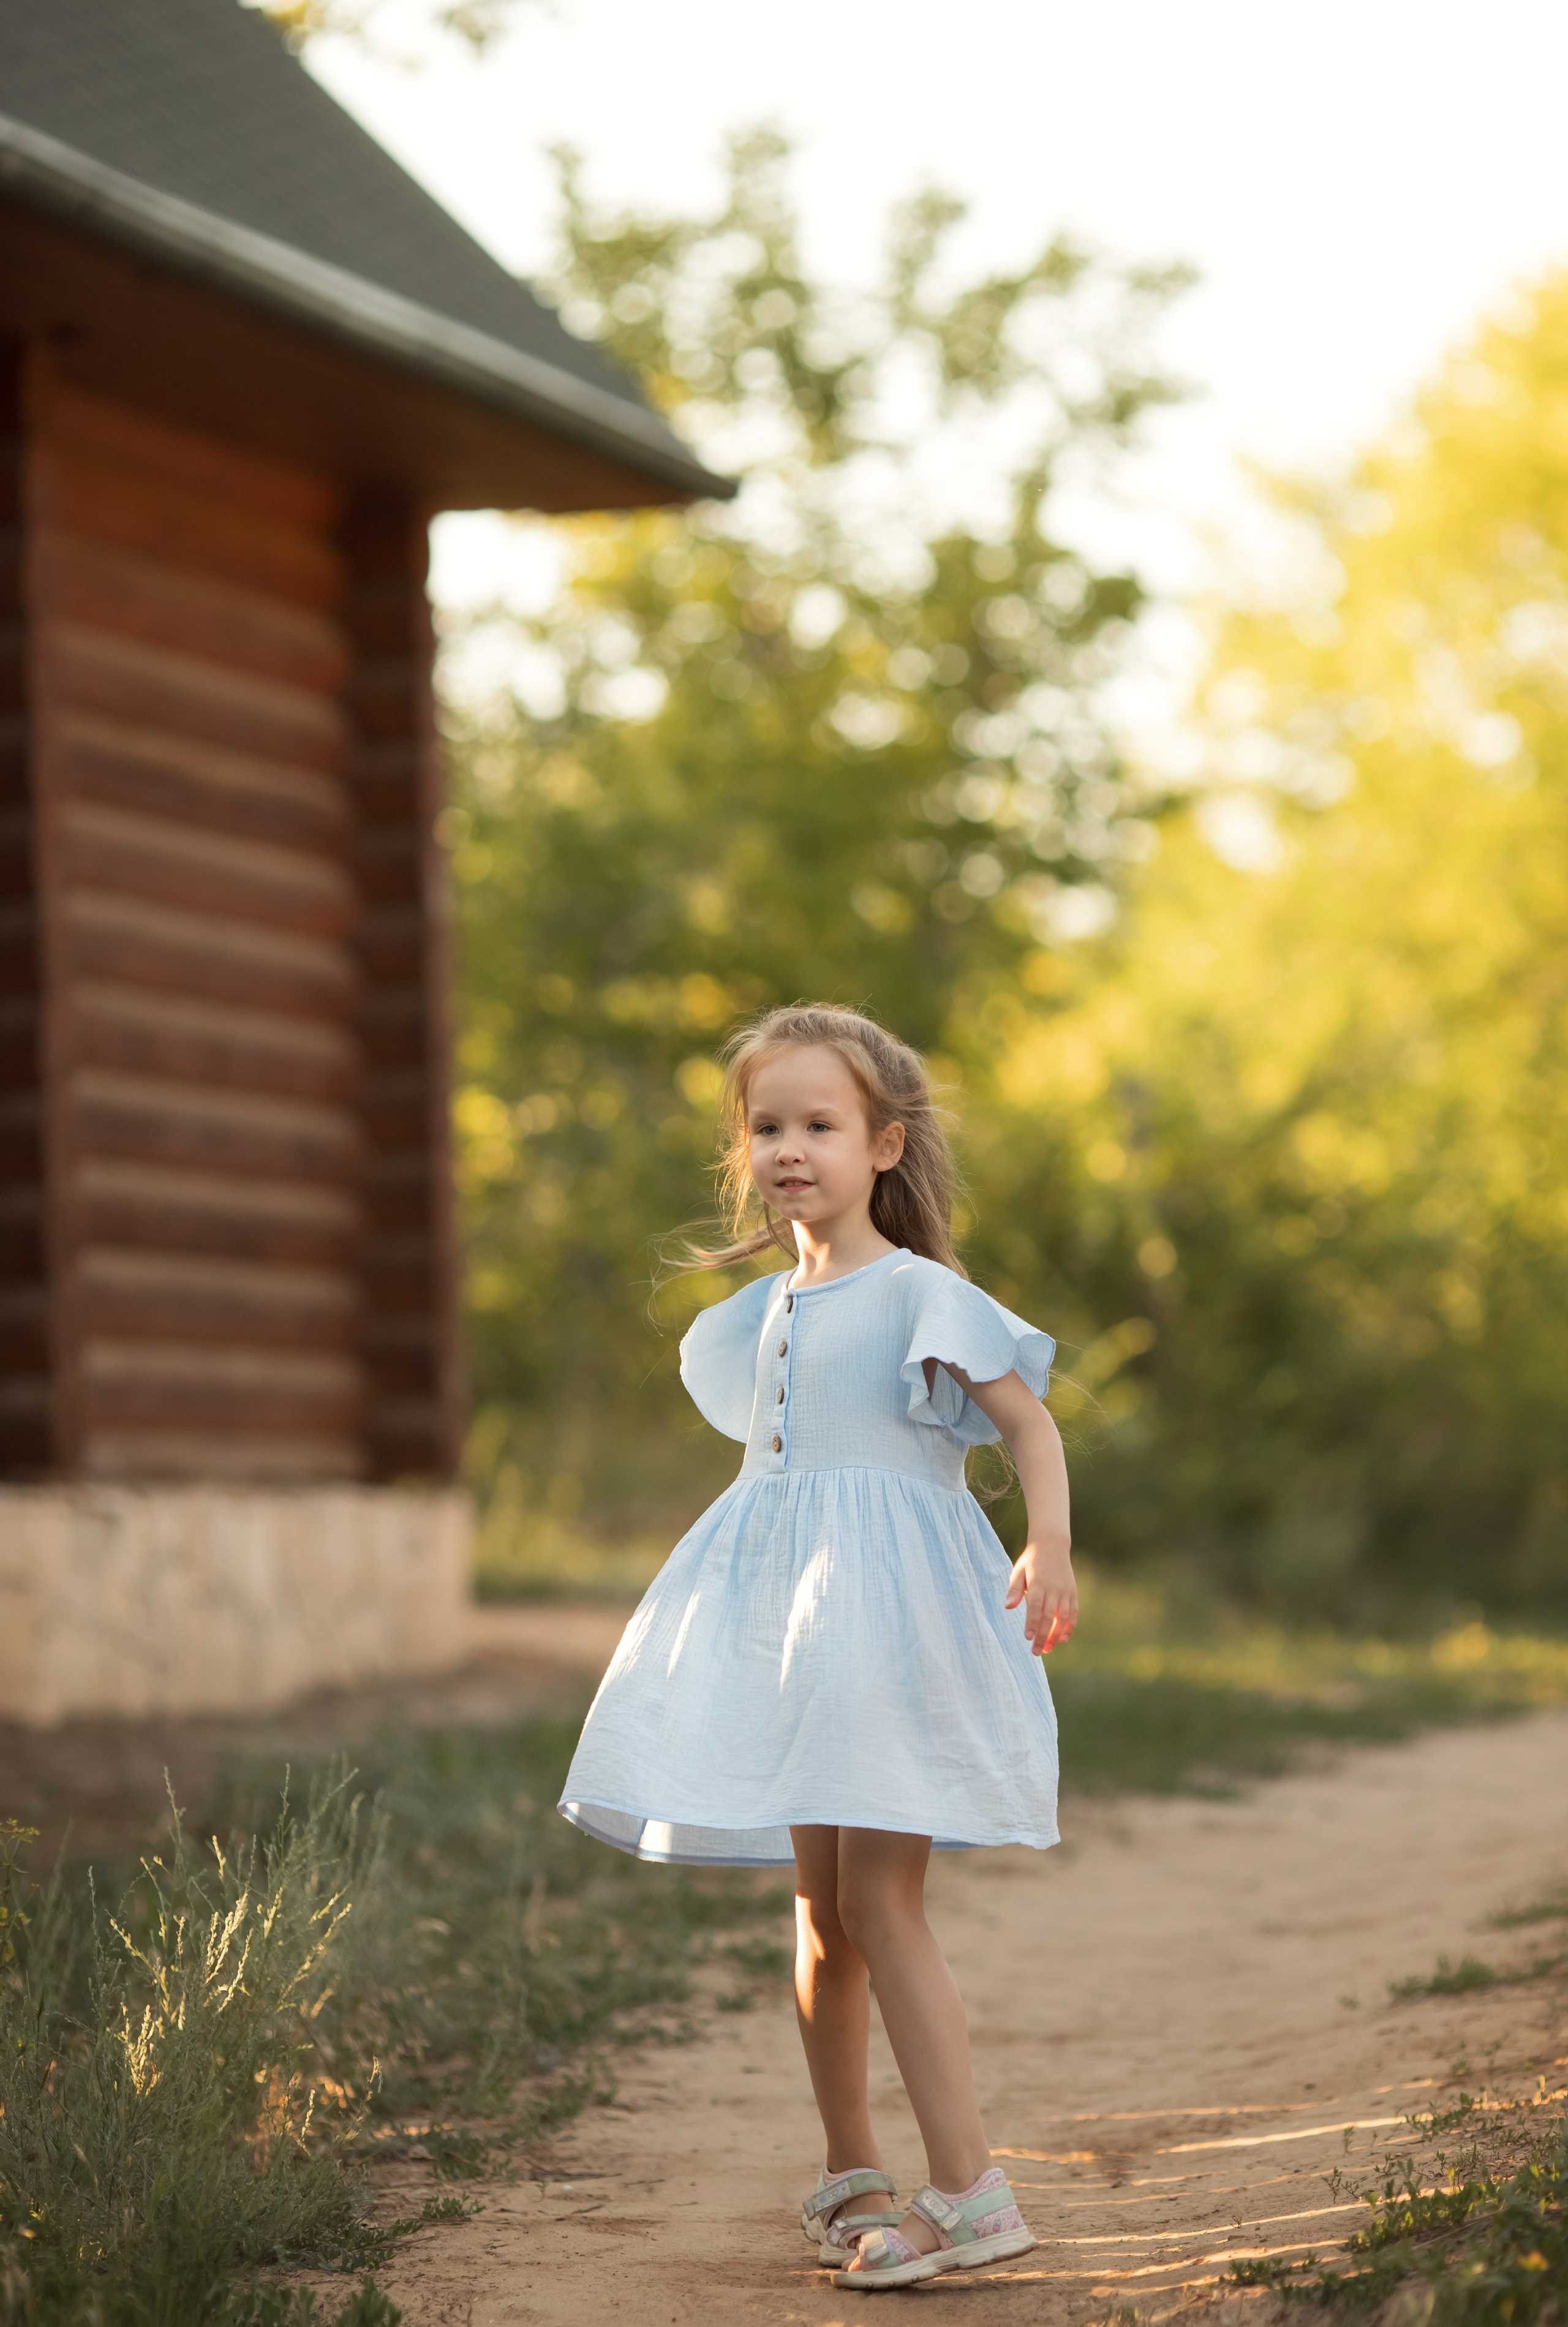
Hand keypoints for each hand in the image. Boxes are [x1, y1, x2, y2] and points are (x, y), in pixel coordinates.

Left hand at [1006, 1540, 1076, 1655]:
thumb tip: (1008, 1607)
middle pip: (1049, 1616)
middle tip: (1036, 1652)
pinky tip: (1063, 1638)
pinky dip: (1070, 1626)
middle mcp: (1053, 1588)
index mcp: (1037, 1583)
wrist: (1052, 1544)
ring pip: (1062, 1617)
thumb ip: (1014, 1590)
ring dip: (1056, 1635)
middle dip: (1043, 1636)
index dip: (1032, 1624)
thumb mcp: (1018, 1571)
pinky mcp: (1072, 1592)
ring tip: (1048, 1649)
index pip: (1035, 1607)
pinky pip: (1073, 1612)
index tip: (1028, 1638)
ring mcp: (1065, 1591)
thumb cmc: (1031, 1560)